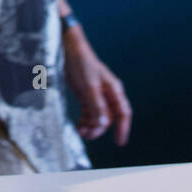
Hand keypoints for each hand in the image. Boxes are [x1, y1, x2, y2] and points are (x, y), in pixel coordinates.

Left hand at [63, 29, 131, 144]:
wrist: (68, 48)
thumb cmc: (81, 63)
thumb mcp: (89, 86)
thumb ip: (96, 105)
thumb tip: (104, 124)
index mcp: (113, 90)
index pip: (124, 113)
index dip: (123, 128)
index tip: (119, 142)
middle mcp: (107, 94)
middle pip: (109, 117)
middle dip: (100, 128)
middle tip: (89, 135)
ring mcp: (96, 95)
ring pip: (98, 116)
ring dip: (91, 126)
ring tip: (81, 132)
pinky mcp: (85, 95)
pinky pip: (88, 112)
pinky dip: (85, 121)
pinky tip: (79, 127)